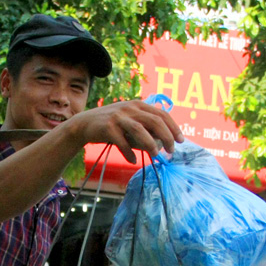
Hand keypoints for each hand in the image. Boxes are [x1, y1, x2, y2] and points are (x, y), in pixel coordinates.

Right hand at [66, 99, 182, 163]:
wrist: (85, 124)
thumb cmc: (112, 126)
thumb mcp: (130, 123)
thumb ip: (146, 131)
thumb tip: (163, 145)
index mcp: (138, 105)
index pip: (162, 114)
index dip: (173, 128)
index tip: (180, 141)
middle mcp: (130, 108)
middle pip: (154, 121)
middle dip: (166, 136)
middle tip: (171, 151)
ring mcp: (118, 117)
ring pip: (139, 129)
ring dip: (150, 143)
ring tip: (156, 154)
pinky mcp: (107, 127)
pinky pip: (122, 141)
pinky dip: (129, 152)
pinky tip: (133, 160)